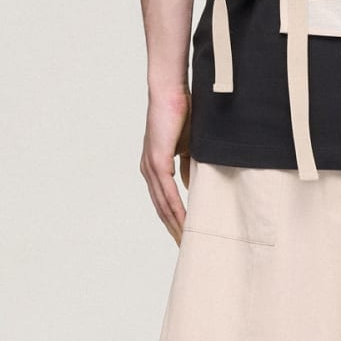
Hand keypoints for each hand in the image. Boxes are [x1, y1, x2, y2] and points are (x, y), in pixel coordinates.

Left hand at [140, 87, 191, 241]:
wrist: (170, 90)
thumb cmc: (181, 112)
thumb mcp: (189, 145)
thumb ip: (189, 166)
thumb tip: (192, 186)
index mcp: (154, 166)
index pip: (163, 200)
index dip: (173, 219)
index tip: (184, 236)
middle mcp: (148, 170)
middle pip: (160, 209)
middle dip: (173, 230)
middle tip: (185, 250)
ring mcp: (151, 167)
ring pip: (163, 205)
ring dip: (176, 225)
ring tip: (187, 242)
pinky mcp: (158, 161)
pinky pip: (168, 192)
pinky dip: (177, 210)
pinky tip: (186, 223)